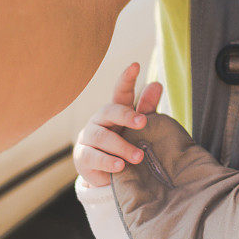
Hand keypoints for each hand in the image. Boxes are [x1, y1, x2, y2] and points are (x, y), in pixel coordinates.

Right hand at [73, 63, 162, 186]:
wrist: (109, 173)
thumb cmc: (126, 143)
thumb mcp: (138, 127)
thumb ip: (147, 108)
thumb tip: (156, 84)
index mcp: (116, 110)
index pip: (121, 91)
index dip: (127, 78)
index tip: (136, 65)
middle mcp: (100, 120)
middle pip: (110, 111)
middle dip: (126, 115)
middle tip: (142, 121)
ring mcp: (88, 137)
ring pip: (102, 136)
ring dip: (121, 146)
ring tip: (138, 156)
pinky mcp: (82, 156)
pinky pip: (92, 157)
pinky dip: (107, 161)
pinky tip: (119, 166)